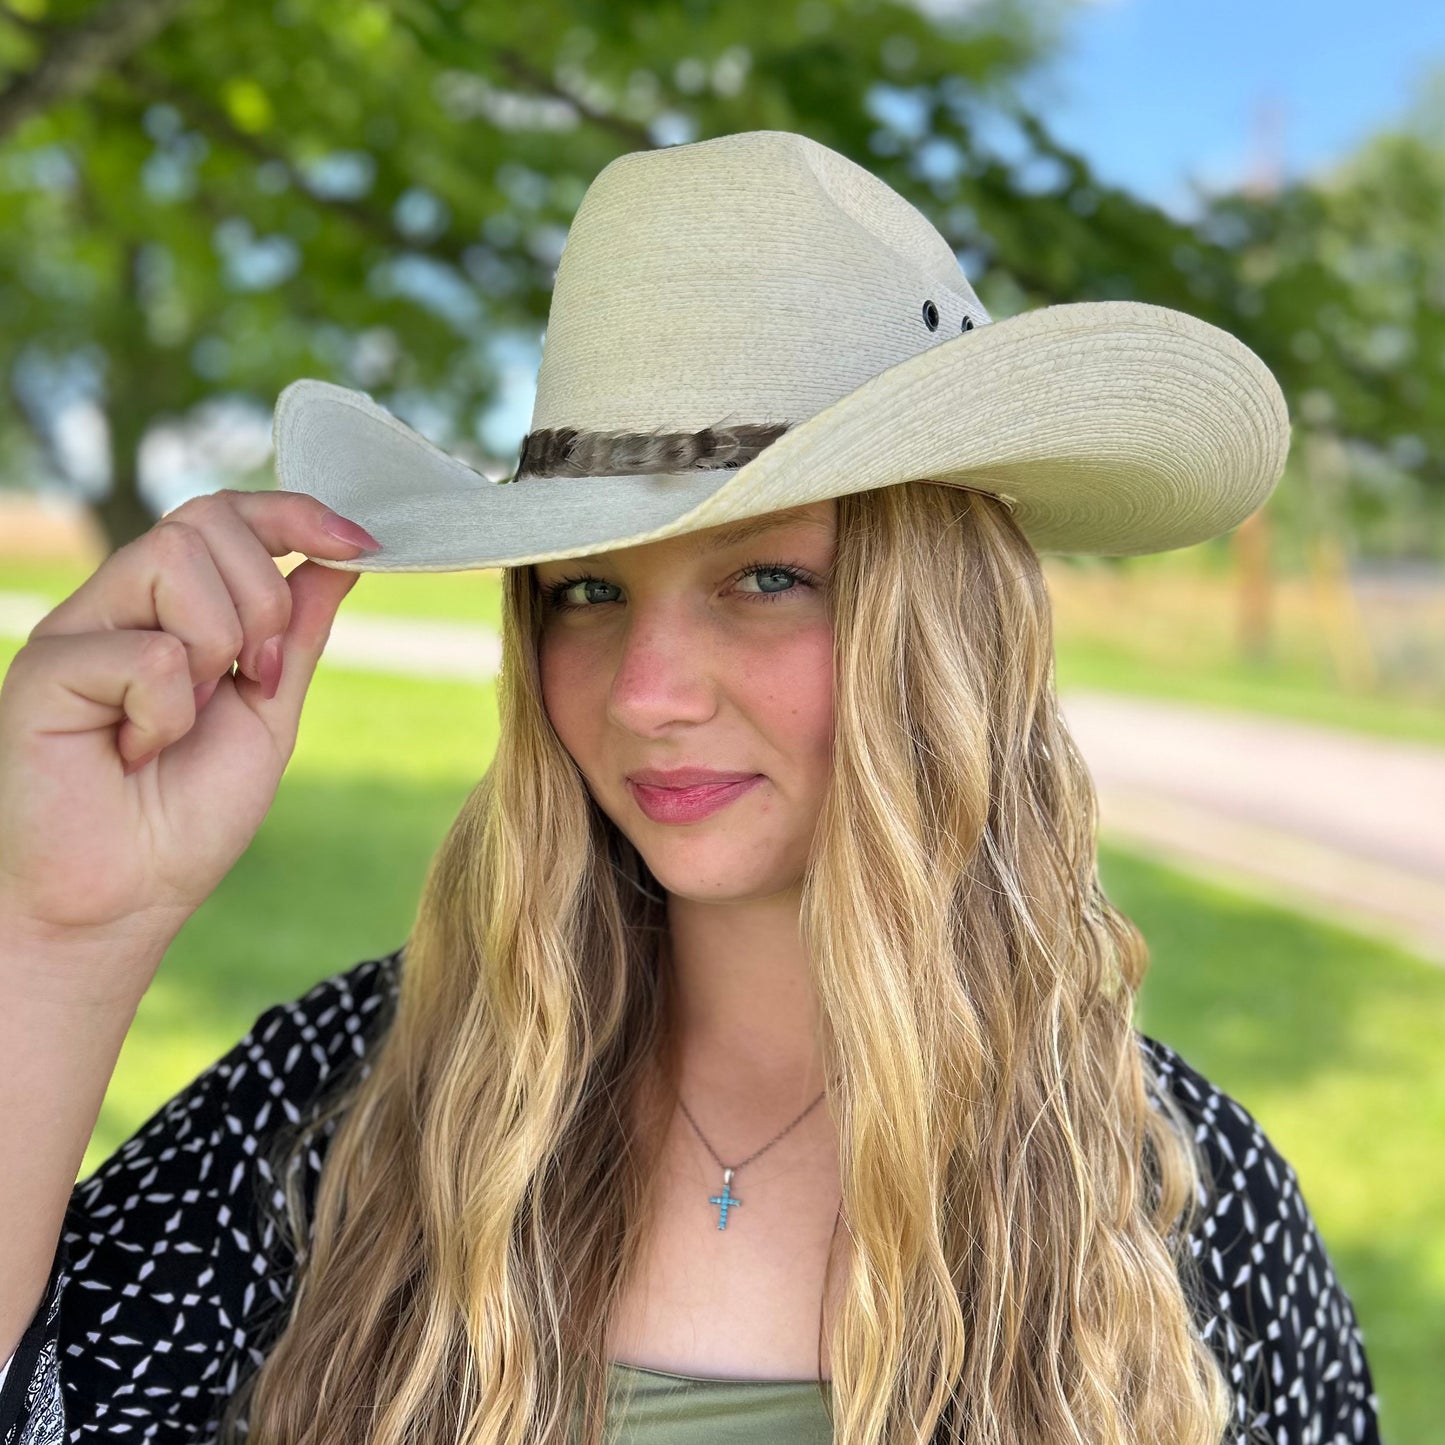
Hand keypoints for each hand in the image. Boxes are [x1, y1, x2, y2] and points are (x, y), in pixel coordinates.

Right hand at [0, 489, 377, 995]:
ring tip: (188, 718)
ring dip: (215, 644)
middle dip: (264, 598)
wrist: (123, 901)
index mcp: (172, 610)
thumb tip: (342, 559)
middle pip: (205, 521)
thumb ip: (296, 636)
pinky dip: (167, 710)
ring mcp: (77, 631)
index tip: (362, 542)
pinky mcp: (42, 669)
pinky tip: (137, 752)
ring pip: (171, 556)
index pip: (227, 516)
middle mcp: (119, 606)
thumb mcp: (268, 716)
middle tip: (257, 679)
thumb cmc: (184, 818)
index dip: (294, 513)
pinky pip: (143, 648)